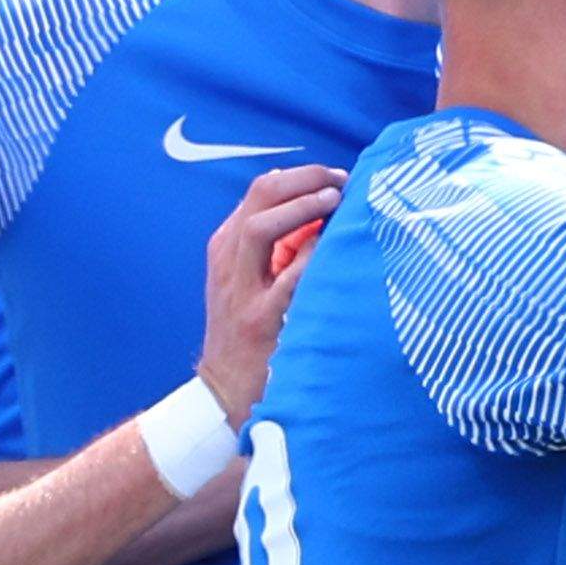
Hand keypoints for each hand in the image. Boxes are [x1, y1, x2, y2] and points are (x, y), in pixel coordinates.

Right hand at [195, 166, 343, 418]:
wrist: (224, 389)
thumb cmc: (245, 329)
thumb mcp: (245, 278)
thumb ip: (270, 242)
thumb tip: (305, 196)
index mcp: (227, 247)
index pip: (262, 189)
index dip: (302, 175)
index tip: (335, 178)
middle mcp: (229, 261)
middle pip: (260, 196)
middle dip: (305, 180)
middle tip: (341, 182)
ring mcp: (242, 290)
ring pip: (261, 228)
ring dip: (302, 208)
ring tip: (335, 201)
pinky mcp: (259, 320)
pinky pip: (287, 278)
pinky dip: (311, 257)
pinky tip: (333, 250)